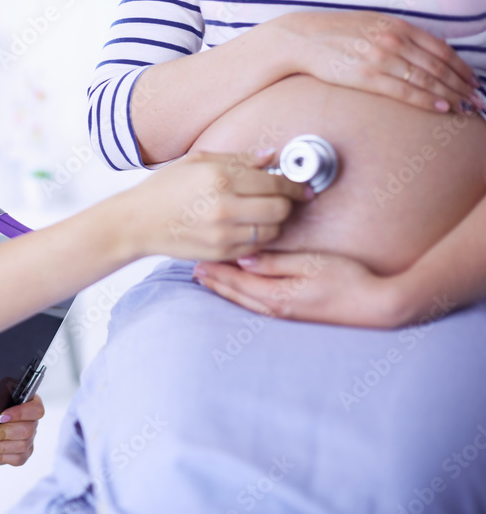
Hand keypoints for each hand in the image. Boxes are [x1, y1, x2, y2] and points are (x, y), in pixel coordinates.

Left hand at [0, 395, 43, 466]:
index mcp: (32, 405)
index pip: (35, 410)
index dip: (19, 414)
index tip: (1, 417)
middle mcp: (34, 423)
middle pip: (27, 431)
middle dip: (4, 434)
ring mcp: (31, 440)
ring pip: (22, 446)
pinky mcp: (24, 454)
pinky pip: (17, 459)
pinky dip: (1, 457)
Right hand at [135, 150, 311, 261]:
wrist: (137, 222)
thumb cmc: (165, 188)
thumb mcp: (198, 161)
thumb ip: (239, 159)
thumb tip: (271, 156)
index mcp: (221, 177)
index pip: (275, 182)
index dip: (294, 184)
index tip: (301, 186)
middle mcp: (225, 206)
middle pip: (280, 209)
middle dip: (287, 204)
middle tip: (284, 199)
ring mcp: (223, 232)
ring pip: (272, 231)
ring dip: (275, 223)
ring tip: (263, 214)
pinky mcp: (219, 252)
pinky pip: (255, 247)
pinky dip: (258, 238)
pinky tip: (247, 228)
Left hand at [193, 251, 425, 327]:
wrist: (377, 305)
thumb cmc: (347, 280)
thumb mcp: (309, 264)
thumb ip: (274, 262)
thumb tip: (244, 257)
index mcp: (276, 295)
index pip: (237, 281)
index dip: (217, 271)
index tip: (198, 261)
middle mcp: (277, 308)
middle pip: (237, 294)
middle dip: (215, 281)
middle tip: (195, 270)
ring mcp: (286, 315)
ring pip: (246, 302)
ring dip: (226, 291)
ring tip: (209, 281)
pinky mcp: (296, 316)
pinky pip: (259, 306)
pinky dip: (243, 298)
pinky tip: (241, 294)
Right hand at [270, 10, 481, 114]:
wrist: (302, 38)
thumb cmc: (334, 33)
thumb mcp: (372, 24)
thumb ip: (398, 34)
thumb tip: (422, 50)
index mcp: (398, 26)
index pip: (441, 49)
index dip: (462, 67)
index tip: (473, 81)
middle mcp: (394, 41)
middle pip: (439, 66)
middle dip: (463, 84)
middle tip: (478, 99)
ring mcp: (381, 59)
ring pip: (427, 79)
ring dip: (451, 94)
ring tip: (466, 106)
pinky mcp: (366, 76)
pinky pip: (405, 91)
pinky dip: (428, 100)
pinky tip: (443, 107)